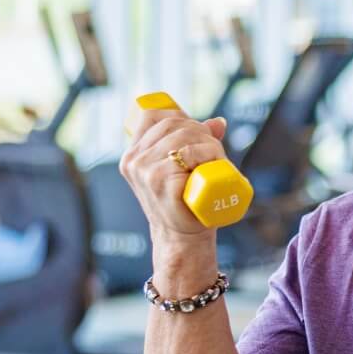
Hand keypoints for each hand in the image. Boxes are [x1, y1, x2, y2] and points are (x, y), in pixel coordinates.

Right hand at [120, 97, 230, 242]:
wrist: (183, 238)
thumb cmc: (186, 204)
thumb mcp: (184, 170)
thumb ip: (196, 143)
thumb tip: (219, 122)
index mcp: (134, 154)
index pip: (153, 116)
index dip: (180, 116)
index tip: (199, 131)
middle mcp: (134, 160)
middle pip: (173, 124)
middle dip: (201, 132)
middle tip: (216, 152)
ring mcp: (144, 170)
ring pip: (183, 139)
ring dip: (209, 145)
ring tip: (217, 161)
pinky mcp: (158, 180)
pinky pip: (186, 155)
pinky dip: (206, 156)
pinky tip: (211, 167)